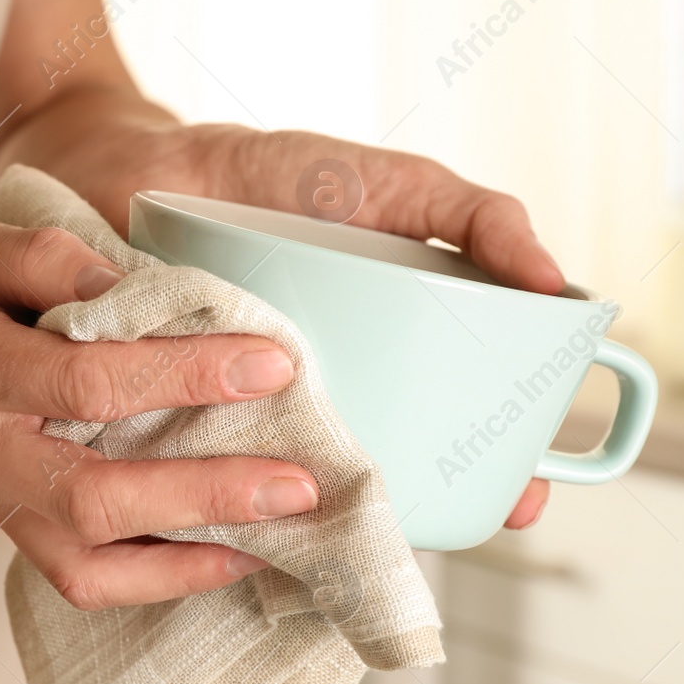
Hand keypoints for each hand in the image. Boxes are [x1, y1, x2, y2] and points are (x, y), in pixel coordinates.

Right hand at [0, 215, 320, 608]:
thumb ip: (45, 256)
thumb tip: (132, 286)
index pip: (88, 381)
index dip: (186, 375)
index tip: (271, 363)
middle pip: (96, 498)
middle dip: (206, 495)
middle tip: (299, 483)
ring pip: (86, 564)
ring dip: (188, 561)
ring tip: (277, 540)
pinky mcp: (2, 521)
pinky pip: (78, 578)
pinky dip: (155, 580)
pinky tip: (223, 557)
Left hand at [24, 120, 563, 529]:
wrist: (128, 162)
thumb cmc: (263, 174)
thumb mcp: (380, 183)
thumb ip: (468, 214)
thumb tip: (554, 283)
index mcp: (381, 356)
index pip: (460, 433)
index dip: (501, 472)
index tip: (522, 503)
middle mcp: (322, 402)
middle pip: (388, 478)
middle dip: (420, 509)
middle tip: (433, 521)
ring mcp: (248, 422)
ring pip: (301, 497)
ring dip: (323, 519)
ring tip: (338, 521)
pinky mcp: (171, 429)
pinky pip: (203, 479)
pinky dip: (221, 496)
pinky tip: (235, 515)